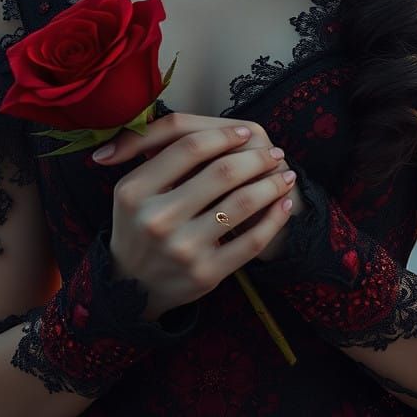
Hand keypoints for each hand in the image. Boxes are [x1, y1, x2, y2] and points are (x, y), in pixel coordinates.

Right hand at [93, 113, 301, 317]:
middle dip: (256, 157)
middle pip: (221, 171)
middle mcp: (157, 219)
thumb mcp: (132, 190)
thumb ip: (158, 154)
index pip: (188, 147)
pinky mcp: (205, 273)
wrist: (131, 289)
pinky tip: (283, 205)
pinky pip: (251, 240)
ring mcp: (182, 248)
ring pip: (242, 203)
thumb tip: (202, 127)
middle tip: (274, 152)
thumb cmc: (137, 226)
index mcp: (134, 190)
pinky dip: (273, 218)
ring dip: (272, 184)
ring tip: (285, 175)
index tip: (244, 132)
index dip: (223, 135)